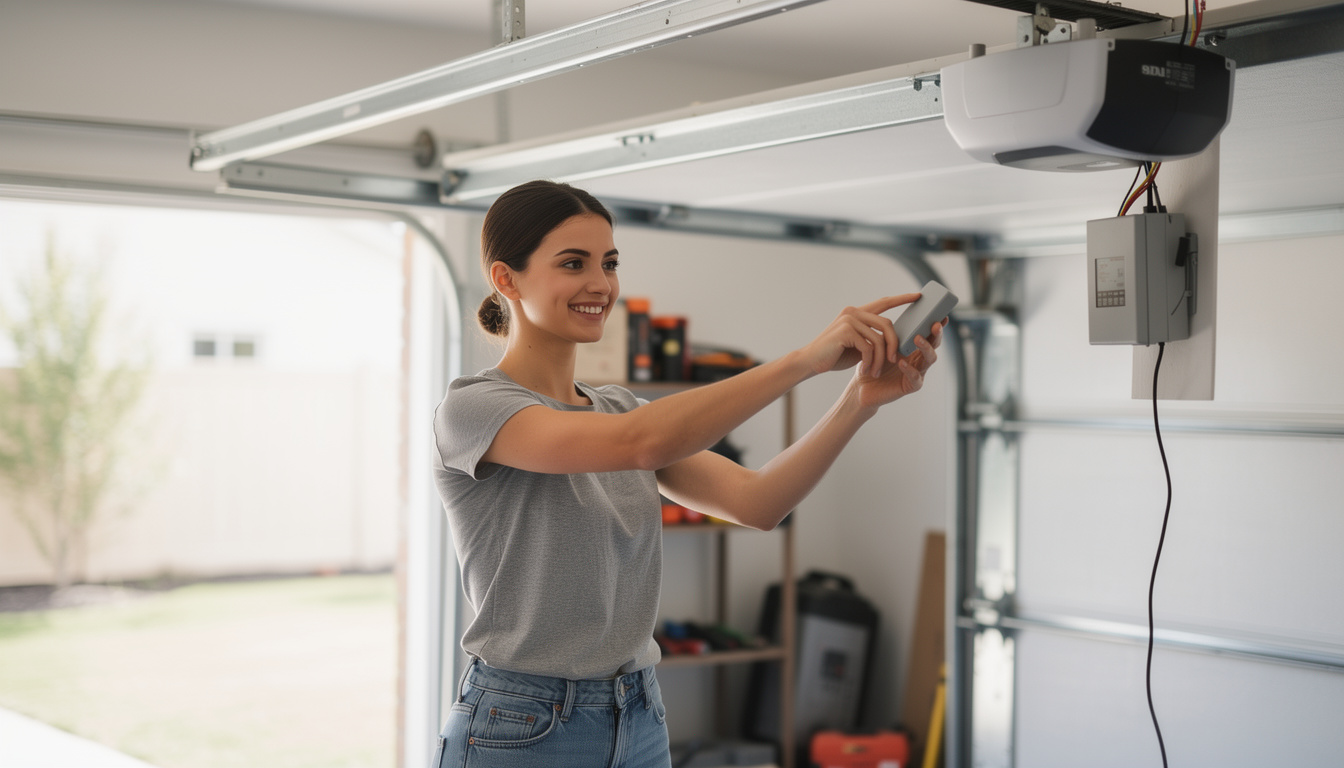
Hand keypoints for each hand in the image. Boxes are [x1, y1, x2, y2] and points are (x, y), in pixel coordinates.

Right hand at [799, 294, 919, 377]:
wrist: (810, 362)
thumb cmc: (834, 355)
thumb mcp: (858, 345)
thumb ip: (872, 338)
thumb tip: (894, 341)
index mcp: (857, 312)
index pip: (884, 302)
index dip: (902, 299)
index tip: (918, 296)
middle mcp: (853, 311)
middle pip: (887, 323)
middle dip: (894, 344)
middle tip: (894, 360)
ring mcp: (849, 319)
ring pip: (879, 338)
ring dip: (881, 358)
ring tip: (877, 371)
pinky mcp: (845, 330)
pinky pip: (868, 347)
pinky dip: (870, 362)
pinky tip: (866, 370)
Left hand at [851, 318, 944, 408]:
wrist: (862, 386)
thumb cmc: (873, 363)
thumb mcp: (881, 344)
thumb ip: (890, 333)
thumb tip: (892, 315)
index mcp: (914, 348)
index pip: (929, 335)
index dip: (937, 326)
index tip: (943, 315)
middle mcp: (919, 359)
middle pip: (934, 345)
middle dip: (936, 334)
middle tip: (935, 324)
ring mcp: (918, 372)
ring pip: (929, 359)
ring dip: (926, 347)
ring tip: (918, 338)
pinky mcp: (911, 386)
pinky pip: (915, 377)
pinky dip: (910, 369)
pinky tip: (902, 362)